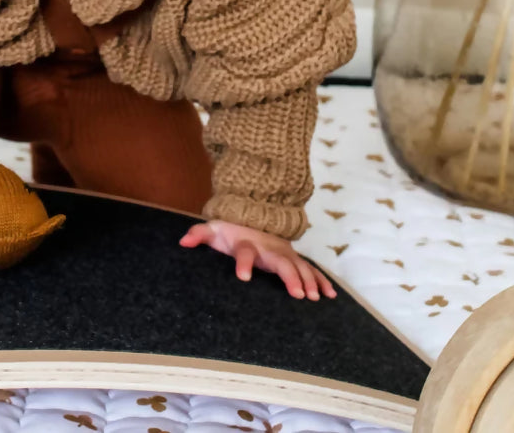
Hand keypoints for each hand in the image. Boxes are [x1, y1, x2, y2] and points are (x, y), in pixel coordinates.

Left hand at [179, 220, 336, 300]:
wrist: (253, 216)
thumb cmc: (230, 230)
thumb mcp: (213, 229)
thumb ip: (198, 235)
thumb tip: (182, 242)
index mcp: (246, 243)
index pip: (244, 252)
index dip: (243, 263)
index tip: (243, 277)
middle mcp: (269, 248)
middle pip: (281, 262)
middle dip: (289, 277)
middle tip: (297, 294)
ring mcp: (284, 253)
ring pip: (300, 266)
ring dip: (308, 281)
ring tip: (315, 297)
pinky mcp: (294, 258)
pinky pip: (311, 270)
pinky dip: (321, 281)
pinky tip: (330, 296)